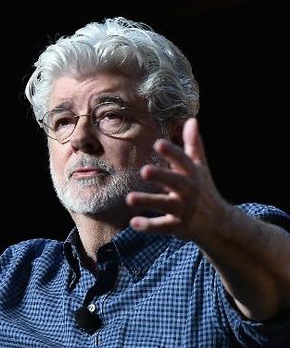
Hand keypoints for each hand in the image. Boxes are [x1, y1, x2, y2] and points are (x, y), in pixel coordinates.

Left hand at [126, 118, 230, 241]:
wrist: (218, 224)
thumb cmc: (203, 189)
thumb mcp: (200, 167)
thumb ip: (193, 145)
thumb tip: (192, 120)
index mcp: (193, 174)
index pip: (183, 161)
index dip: (172, 152)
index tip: (159, 143)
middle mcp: (190, 192)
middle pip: (176, 182)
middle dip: (161, 176)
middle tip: (144, 170)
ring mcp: (184, 210)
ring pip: (166, 205)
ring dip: (148, 201)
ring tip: (129, 198)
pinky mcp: (178, 227)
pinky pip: (162, 227)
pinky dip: (148, 226)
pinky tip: (133, 223)